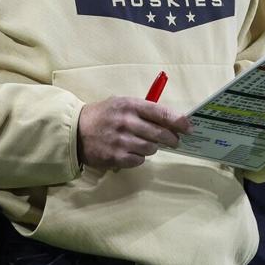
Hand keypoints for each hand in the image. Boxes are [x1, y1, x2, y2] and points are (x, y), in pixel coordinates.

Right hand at [76, 96, 191, 170]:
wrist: (75, 130)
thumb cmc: (103, 115)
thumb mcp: (121, 103)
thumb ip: (144, 110)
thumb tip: (172, 121)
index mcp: (130, 105)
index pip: (161, 113)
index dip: (179, 122)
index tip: (189, 128)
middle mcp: (126, 122)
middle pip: (161, 134)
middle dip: (171, 139)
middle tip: (174, 141)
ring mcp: (121, 141)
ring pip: (151, 149)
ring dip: (152, 147)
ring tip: (143, 143)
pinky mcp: (116, 157)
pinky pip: (139, 160)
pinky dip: (138, 157)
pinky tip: (130, 151)